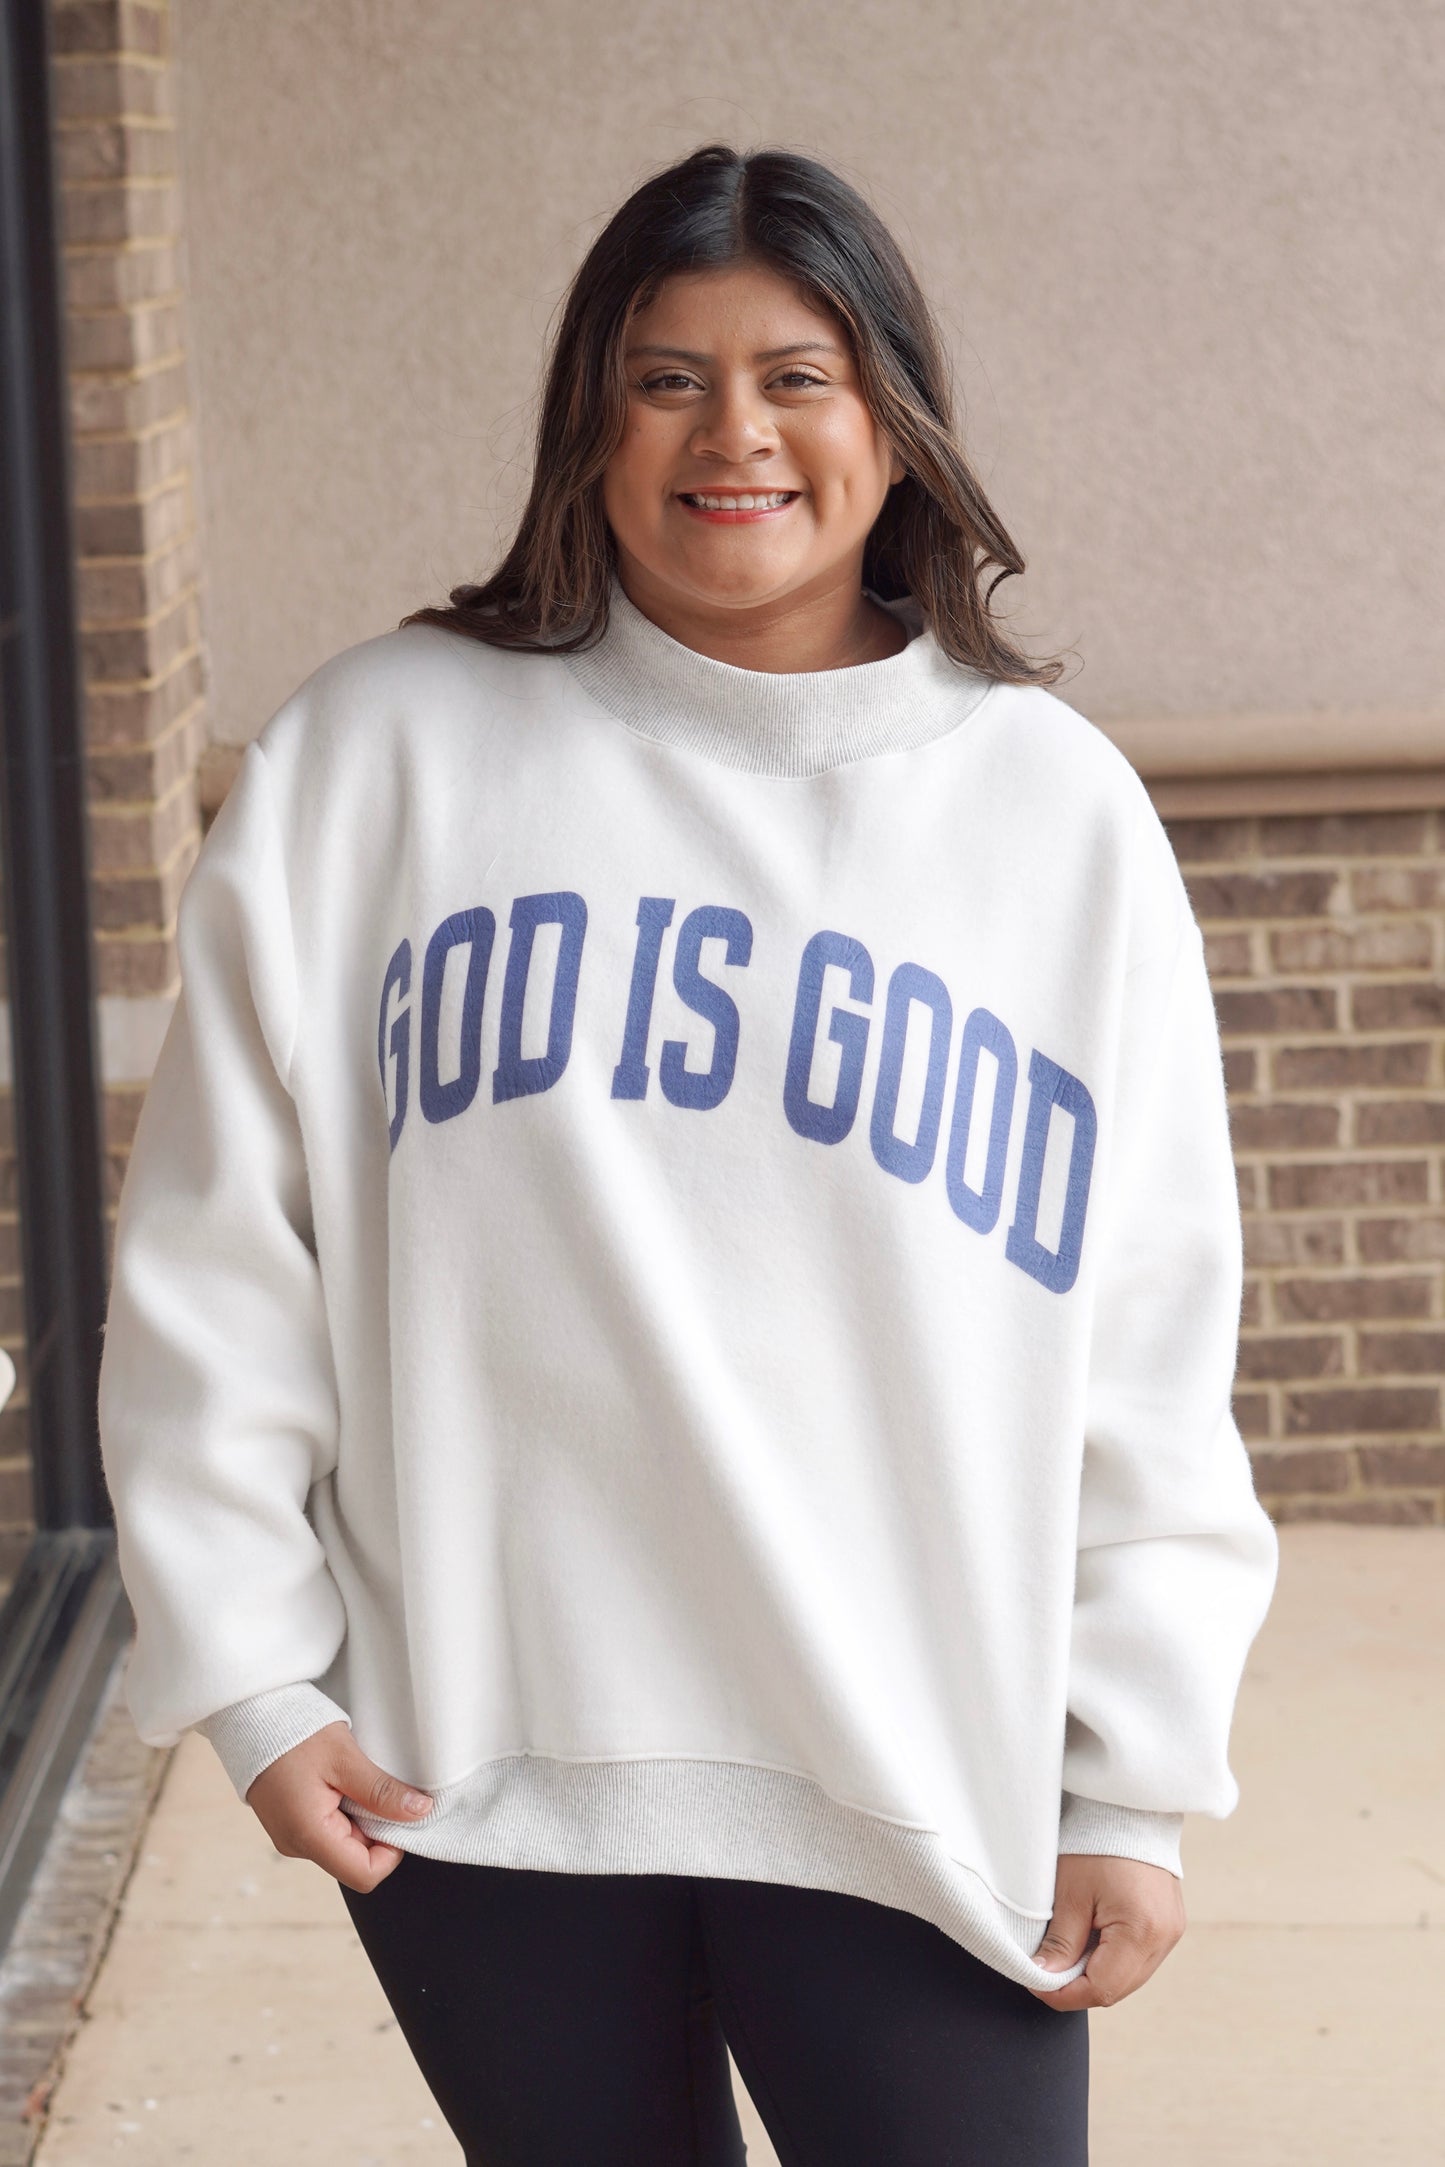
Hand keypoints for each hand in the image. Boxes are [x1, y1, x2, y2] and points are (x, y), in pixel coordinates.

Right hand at [244, 1720, 434, 1893]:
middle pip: (355, 1859)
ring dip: (360, 1816)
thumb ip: (382, 1791)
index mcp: (309, 1836)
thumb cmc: (293, 1733)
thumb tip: (420, 1812)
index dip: (393, 1850)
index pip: (365, 1875)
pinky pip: (327, 1829)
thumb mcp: (345, 1759)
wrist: (249, 1714)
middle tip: (377, 1786)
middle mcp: (296, 1845)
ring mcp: (290, 1835)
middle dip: (377, 1828)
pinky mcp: (289, 1822)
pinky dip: (343, 1809)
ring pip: (343, 1843)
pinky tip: (339, 1780)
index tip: (401, 1814)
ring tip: (353, 1777)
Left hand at [1027, 1852, 1185, 2009]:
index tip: (1035, 1983)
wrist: (1127, 1805)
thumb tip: (1044, 1977)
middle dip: (1079, 1987)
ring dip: (1096, 1973)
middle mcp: (1165, 1938)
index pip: (1101, 1988)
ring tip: (1066, 1954)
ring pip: (1129, 1977)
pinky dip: (1112, 1958)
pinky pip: (1139, 1958)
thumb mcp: (1070, 1892)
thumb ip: (1060, 1942)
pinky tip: (1090, 1940)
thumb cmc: (1096, 1841)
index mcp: (1143, 1931)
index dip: (1064, 1994)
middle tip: (1045, 1972)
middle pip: (1118, 1988)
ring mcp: (1171, 1931)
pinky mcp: (1169, 1922)